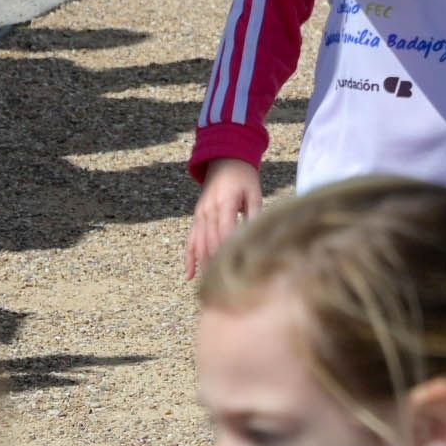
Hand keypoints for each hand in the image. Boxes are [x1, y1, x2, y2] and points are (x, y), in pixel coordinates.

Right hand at [187, 158, 262, 278]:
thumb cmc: (244, 177)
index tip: (234, 269)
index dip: (228, 250)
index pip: (225, 231)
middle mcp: (209, 209)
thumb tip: (256, 235)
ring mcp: (200, 214)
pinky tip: (190, 275)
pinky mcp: (197, 217)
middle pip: (210, 241)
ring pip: (199, 244)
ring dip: (203, 264)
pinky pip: (190, 240)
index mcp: (225, 202)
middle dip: (216, 263)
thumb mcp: (254, 192)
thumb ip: (255, 212)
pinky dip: (189, 258)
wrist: (225, 160)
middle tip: (225, 285)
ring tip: (210, 286)